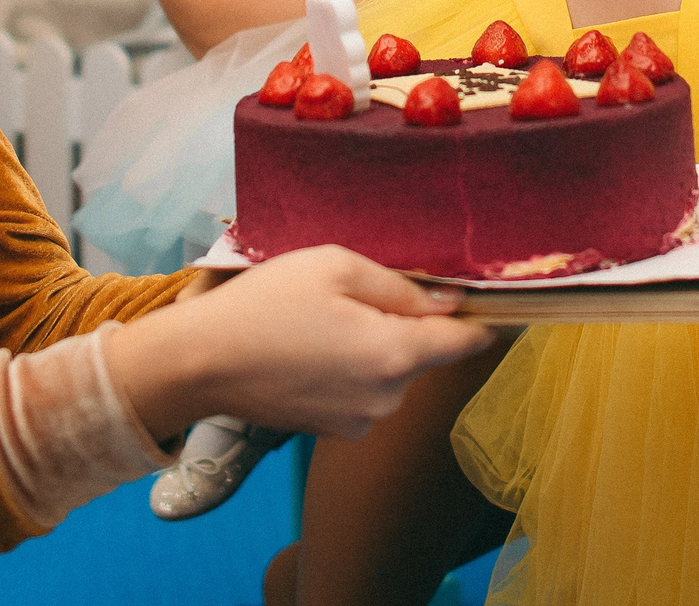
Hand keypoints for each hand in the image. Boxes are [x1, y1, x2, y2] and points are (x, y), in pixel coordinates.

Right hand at [104, 245, 492, 441]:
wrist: (200, 363)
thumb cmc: (266, 305)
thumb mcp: (336, 267)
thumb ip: (402, 287)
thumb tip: (450, 301)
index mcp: (395, 356)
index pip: (466, 341)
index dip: (485, 318)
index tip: (498, 301)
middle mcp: (388, 399)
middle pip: (424, 354)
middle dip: (407, 323)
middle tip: (357, 292)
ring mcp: (360, 421)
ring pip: (392, 372)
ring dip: (376, 347)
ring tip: (325, 320)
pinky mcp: (335, 430)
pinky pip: (364, 391)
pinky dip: (351, 369)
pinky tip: (312, 348)